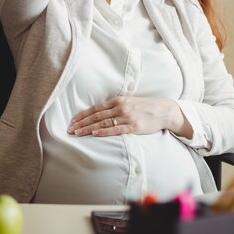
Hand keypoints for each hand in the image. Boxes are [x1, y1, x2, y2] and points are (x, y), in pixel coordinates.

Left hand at [67, 96, 192, 138]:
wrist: (164, 110)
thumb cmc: (145, 108)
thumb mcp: (129, 102)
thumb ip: (115, 106)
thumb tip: (100, 113)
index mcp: (118, 100)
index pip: (95, 108)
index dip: (82, 115)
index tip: (72, 121)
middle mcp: (120, 107)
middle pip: (96, 115)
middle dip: (81, 123)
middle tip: (69, 129)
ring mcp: (127, 116)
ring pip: (103, 122)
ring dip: (88, 128)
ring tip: (77, 133)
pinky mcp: (133, 126)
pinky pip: (115, 129)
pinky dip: (104, 131)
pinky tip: (94, 133)